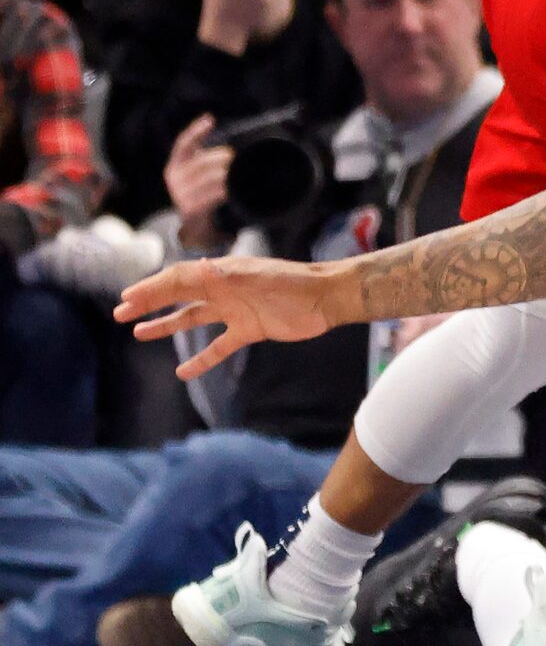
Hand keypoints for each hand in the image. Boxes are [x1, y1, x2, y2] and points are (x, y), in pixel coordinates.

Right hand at [115, 255, 339, 379]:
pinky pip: (220, 346)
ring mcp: (236, 310)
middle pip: (179, 296)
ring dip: (167, 326)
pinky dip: (202, 359)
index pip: (176, 279)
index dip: (150, 288)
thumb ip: (214, 277)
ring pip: (194, 319)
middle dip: (150, 304)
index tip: (125, 299)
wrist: (326, 298)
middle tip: (121, 315)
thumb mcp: (247, 278)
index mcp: (220, 272)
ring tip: (139, 334)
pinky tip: (184, 372)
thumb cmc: (289, 284)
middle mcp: (224, 289)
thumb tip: (180, 272)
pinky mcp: (251, 329)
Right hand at [164, 115, 231, 249]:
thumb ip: (207, 160)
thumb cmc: (201, 194)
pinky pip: (214, 195)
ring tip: (238, 175)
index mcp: (175, 165)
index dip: (196, 130)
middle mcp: (174, 178)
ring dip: (229, 175)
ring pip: (212, 177)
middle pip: (205, 161)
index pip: (184, 144)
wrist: (195, 227)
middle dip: (224, 158)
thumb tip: (232, 149)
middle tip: (236, 159)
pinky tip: (233, 189)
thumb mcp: (199, 174)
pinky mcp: (191, 209)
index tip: (210, 119)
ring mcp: (181, 194)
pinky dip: (226, 190)